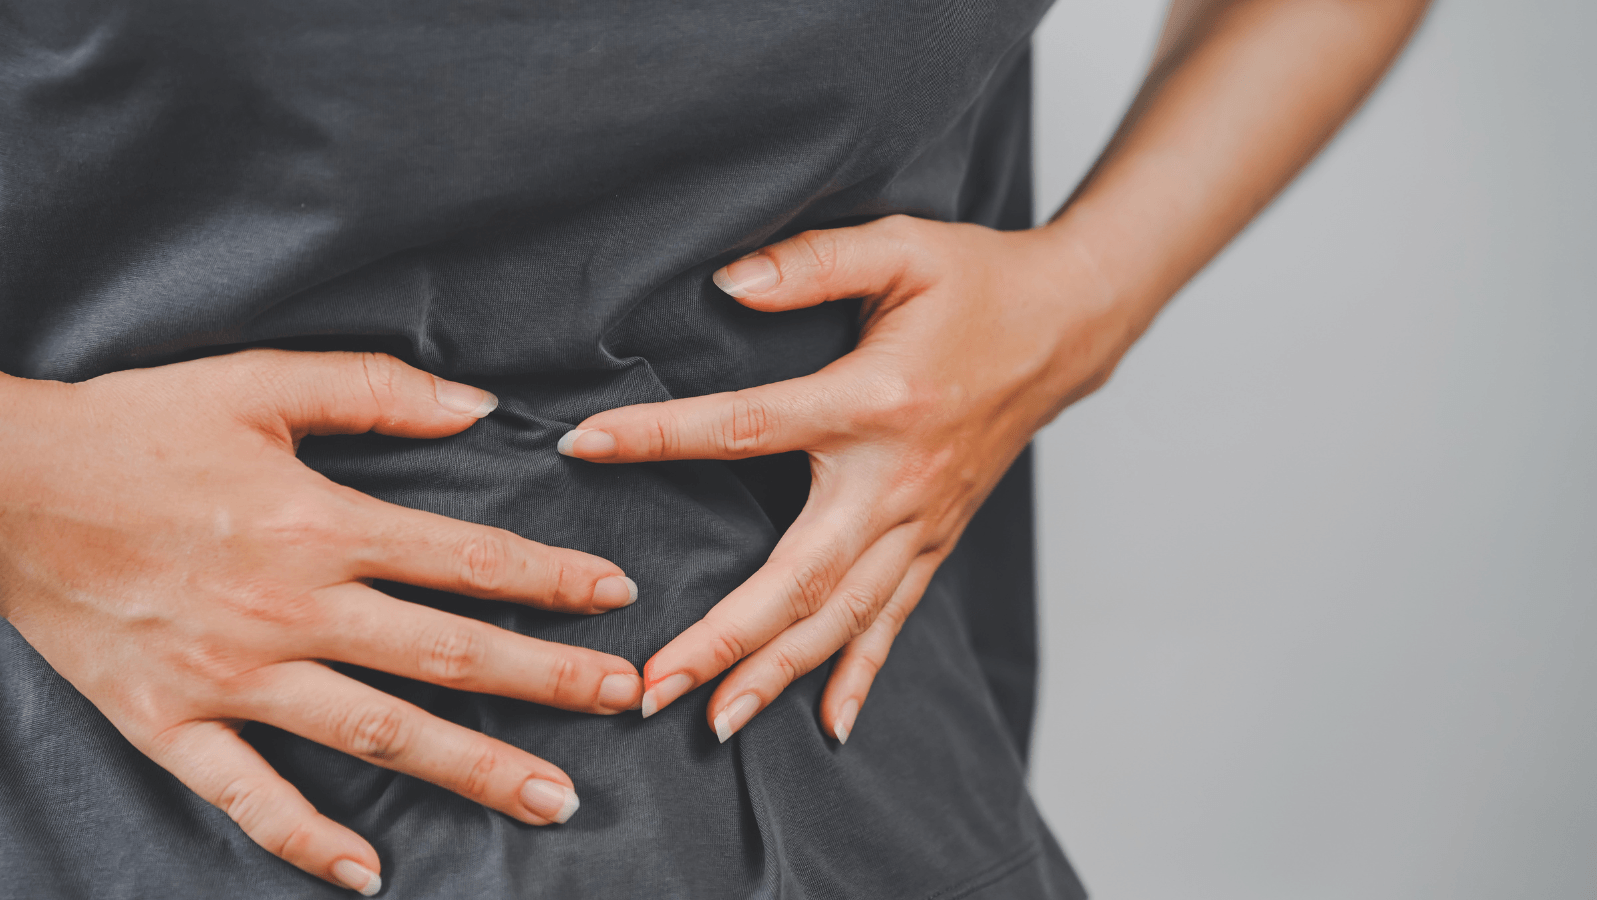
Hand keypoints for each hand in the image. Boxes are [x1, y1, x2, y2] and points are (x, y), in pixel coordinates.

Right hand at [0, 350, 643, 894]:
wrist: (1, 484)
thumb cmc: (137, 428)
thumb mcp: (259, 384)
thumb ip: (377, 391)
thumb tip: (480, 408)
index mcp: (318, 522)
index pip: (467, 559)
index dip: (552, 580)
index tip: (618, 597)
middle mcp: (290, 607)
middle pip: (447, 654)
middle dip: (549, 680)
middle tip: (626, 701)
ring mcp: (231, 675)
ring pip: (376, 732)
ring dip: (472, 766)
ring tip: (552, 798)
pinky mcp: (168, 722)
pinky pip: (248, 796)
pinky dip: (307, 838)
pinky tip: (370, 872)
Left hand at [557, 214, 1138, 744]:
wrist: (1067, 325)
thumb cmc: (979, 282)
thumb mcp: (900, 245)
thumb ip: (812, 262)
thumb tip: (726, 285)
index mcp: (874, 401)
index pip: (747, 424)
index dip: (660, 435)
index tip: (586, 444)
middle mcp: (897, 480)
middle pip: (796, 576)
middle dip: (722, 638)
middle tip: (652, 686)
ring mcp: (921, 522)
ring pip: (842, 618)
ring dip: (776, 674)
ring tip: (714, 722)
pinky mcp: (937, 540)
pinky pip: (894, 620)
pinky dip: (859, 675)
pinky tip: (827, 725)